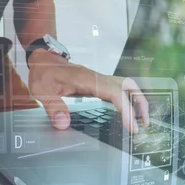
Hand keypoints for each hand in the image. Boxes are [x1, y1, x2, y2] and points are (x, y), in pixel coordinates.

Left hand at [27, 50, 148, 132]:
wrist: (42, 59)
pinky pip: (117, 89)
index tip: (131, 125)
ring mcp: (98, 79)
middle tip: (143, 126)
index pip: (113, 92)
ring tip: (141, 120)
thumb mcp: (42, 90)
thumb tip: (63, 124)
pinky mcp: (97, 83)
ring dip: (137, 101)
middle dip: (139, 105)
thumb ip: (53, 106)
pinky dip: (127, 99)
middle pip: (127, 87)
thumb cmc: (42, 72)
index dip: (125, 108)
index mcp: (86, 79)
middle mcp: (96, 77)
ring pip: (126, 86)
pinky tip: (127, 111)